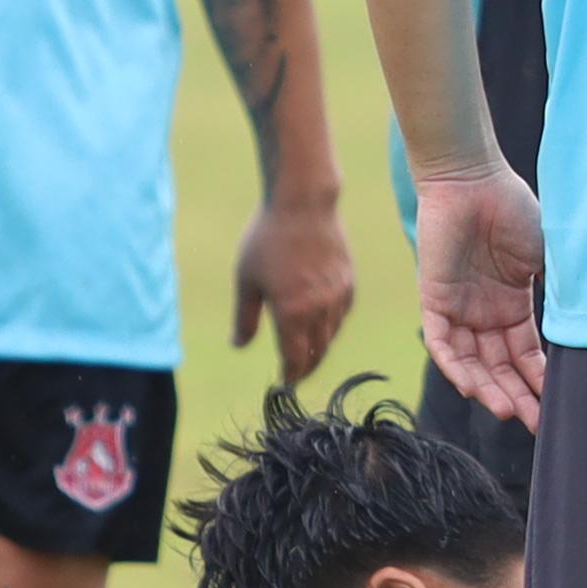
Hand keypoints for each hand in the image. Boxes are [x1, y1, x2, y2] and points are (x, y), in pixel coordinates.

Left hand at [236, 191, 355, 386]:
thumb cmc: (267, 239)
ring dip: (319, 347)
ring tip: (307, 350)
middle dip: (306, 366)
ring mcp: (337, 297)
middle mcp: (319, 310)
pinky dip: (331, 325)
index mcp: (291, 313)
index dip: (291, 375)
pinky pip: (341, 315)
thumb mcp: (247, 280)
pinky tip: (320, 322)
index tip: (284, 382)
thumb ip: (245, 318)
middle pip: (317, 352)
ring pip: (331, 335)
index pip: (295, 359)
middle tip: (296, 373)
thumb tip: (238, 346)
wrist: (303, 205)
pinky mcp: (348, 283)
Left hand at [415, 155, 547, 424]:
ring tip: (508, 412)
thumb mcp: (547, 256)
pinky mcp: (434, 300)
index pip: (526, 355)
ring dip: (489, 389)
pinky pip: (442, 344)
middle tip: (537, 425)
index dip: (540, 381)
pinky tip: (475, 388)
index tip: (559, 405)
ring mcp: (459, 309)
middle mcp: (485, 313)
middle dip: (518, 397)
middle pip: (500, 368)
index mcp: (512, 304)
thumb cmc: (513, 208)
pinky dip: (457, 368)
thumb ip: (561, 292)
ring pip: (472, 363)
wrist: (473, 179)